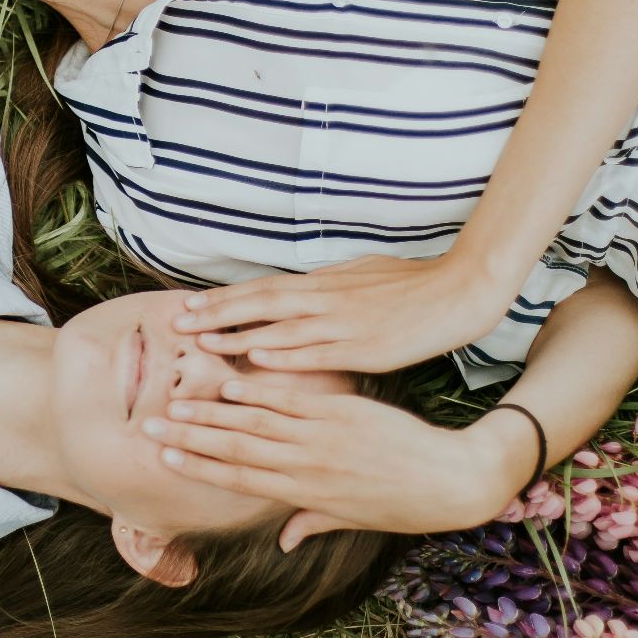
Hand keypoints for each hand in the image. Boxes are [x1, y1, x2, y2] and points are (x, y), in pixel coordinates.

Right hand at [140, 380, 524, 546]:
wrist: (449, 479)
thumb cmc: (402, 503)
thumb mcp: (353, 519)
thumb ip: (311, 521)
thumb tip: (282, 540)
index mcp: (304, 492)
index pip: (239, 478)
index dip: (197, 468)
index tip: (163, 459)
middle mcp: (306, 465)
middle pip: (234, 449)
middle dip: (188, 438)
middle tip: (149, 426)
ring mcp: (322, 436)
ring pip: (254, 421)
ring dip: (210, 411)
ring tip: (175, 399)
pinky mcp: (342, 411)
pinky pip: (291, 398)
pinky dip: (258, 390)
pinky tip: (229, 380)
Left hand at [173, 253, 518, 373]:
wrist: (458, 292)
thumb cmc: (412, 283)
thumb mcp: (362, 275)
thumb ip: (327, 286)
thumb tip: (299, 289)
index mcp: (324, 283)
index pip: (263, 288)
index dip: (225, 297)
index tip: (189, 304)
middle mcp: (326, 299)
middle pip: (260, 304)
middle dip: (218, 314)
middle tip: (178, 323)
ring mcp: (343, 323)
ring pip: (280, 328)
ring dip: (239, 336)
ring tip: (202, 344)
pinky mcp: (364, 347)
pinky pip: (317, 352)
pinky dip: (286, 355)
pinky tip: (258, 362)